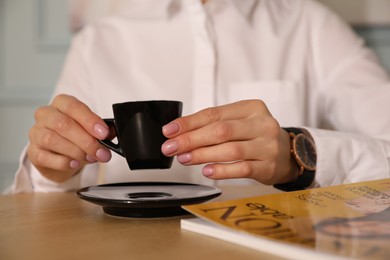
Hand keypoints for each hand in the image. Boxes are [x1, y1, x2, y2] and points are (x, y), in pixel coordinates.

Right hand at [27, 94, 111, 182]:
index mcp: (61, 103)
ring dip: (76, 151)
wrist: (61, 157)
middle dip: (86, 140)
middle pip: (63, 124)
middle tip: (101, 152)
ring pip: (52, 140)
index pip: (73, 106)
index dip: (90, 120)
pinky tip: (74, 163)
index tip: (103, 133)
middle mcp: (46, 115)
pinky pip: (44, 157)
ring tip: (90, 158)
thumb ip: (102, 130)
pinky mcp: (33, 152)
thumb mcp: (91, 130)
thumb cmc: (76, 137)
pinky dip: (62, 162)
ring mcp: (36, 133)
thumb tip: (112, 132)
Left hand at [161, 100, 297, 184]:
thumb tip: (179, 132)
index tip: (170, 131)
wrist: (288, 153)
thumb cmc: (257, 135)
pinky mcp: (269, 166)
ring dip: (203, 155)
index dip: (189, 123)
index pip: (214, 113)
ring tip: (184, 159)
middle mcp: (262, 124)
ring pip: (230, 149)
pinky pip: (242, 168)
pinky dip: (222, 170)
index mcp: (252, 108)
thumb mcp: (239, 122)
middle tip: (171, 147)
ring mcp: (267, 145)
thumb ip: (214, 124)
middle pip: (221, 130)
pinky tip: (207, 171)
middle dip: (192, 139)